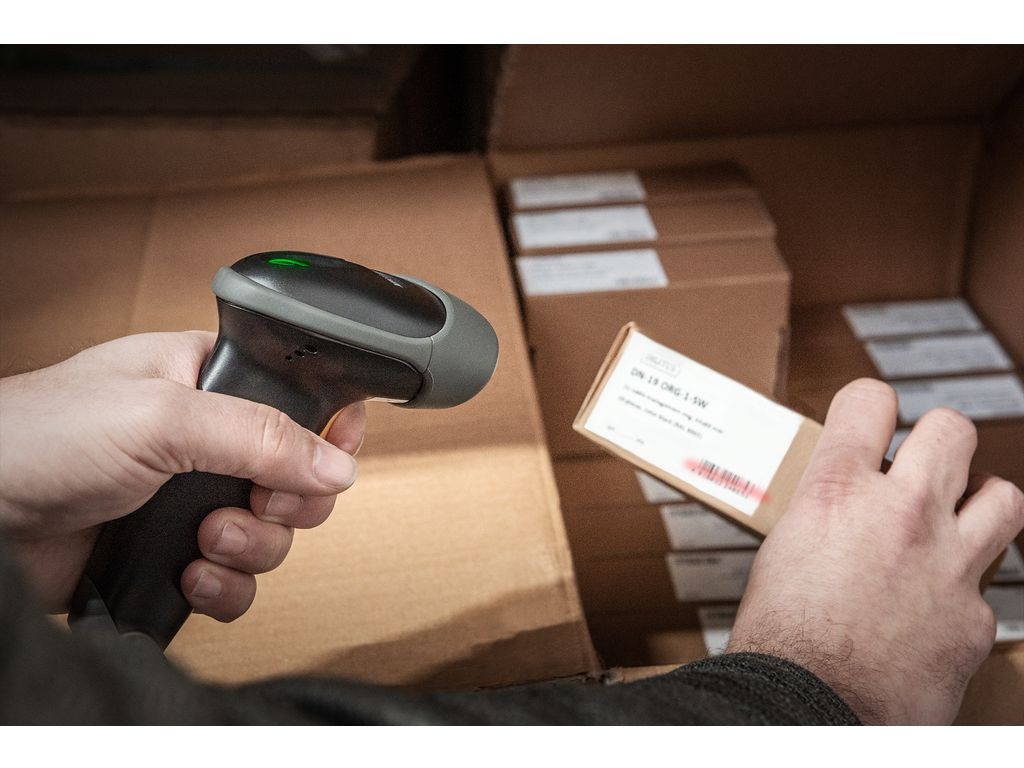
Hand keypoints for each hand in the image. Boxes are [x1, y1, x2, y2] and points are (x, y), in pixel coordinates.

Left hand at [0, 332, 364, 620]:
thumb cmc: (38, 436)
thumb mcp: (161, 416)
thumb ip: (259, 435)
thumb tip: (338, 464)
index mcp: (207, 381)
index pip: (299, 397)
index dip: (328, 428)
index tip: (331, 456)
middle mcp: (207, 441)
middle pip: (299, 475)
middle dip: (287, 500)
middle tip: (256, 500)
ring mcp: (191, 500)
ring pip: (274, 533)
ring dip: (251, 546)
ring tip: (205, 537)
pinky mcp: (173, 554)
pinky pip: (237, 579)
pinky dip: (225, 587)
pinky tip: (190, 575)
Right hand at [728, 379, 1023, 723]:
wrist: (807, 711)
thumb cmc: (779, 640)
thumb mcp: (783, 551)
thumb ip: (825, 514)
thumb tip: (844, 504)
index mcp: (837, 491)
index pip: (870, 401)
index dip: (871, 406)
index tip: (872, 420)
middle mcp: (900, 514)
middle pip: (953, 431)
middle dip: (940, 441)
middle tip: (924, 465)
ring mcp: (948, 564)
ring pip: (1004, 497)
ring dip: (979, 503)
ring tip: (955, 521)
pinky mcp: (973, 618)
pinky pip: (987, 587)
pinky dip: (965, 591)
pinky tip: (935, 608)